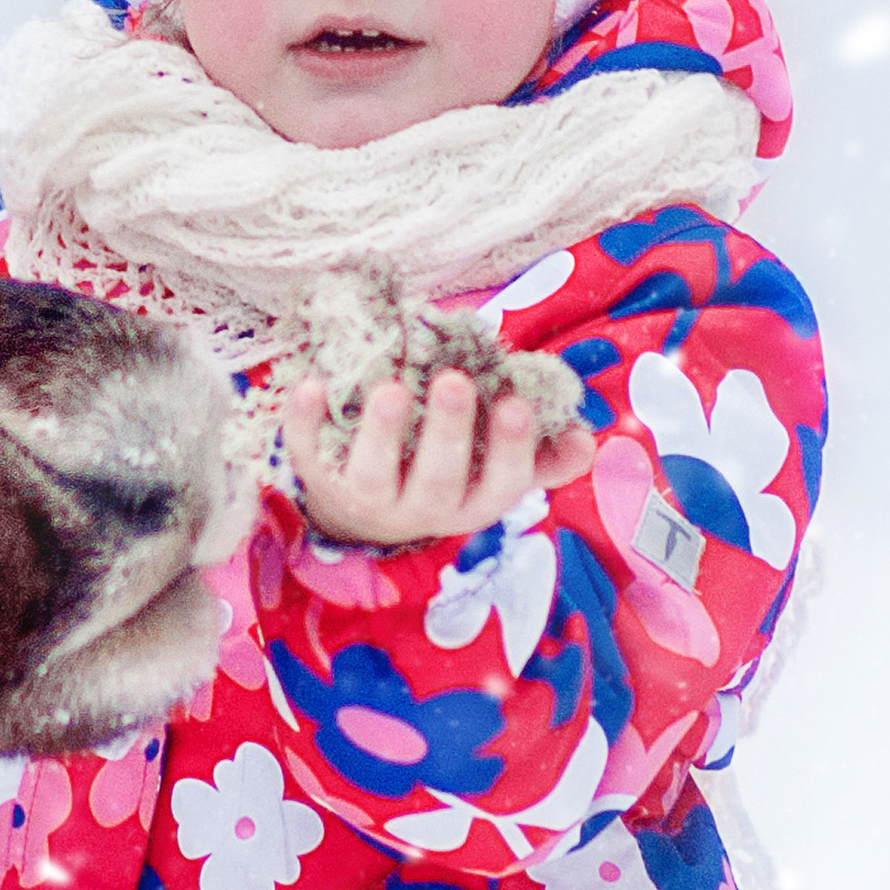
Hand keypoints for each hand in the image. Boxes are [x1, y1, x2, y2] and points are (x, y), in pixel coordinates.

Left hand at [281, 369, 595, 550]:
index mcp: (472, 501)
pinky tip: (310, 386)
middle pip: (437, 481)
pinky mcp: (318, 478)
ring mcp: (366, 498)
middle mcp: (420, 508)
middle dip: (449, 433)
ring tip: (391, 388)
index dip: (510, 450)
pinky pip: (308, 454)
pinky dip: (304, 422)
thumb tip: (585, 439)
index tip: (516, 404)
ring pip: (373, 476)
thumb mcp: (495, 469)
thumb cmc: (447, 469)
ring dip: (382, 432)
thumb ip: (543, 453)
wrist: (365, 508)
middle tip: (455, 381)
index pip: (499, 485)